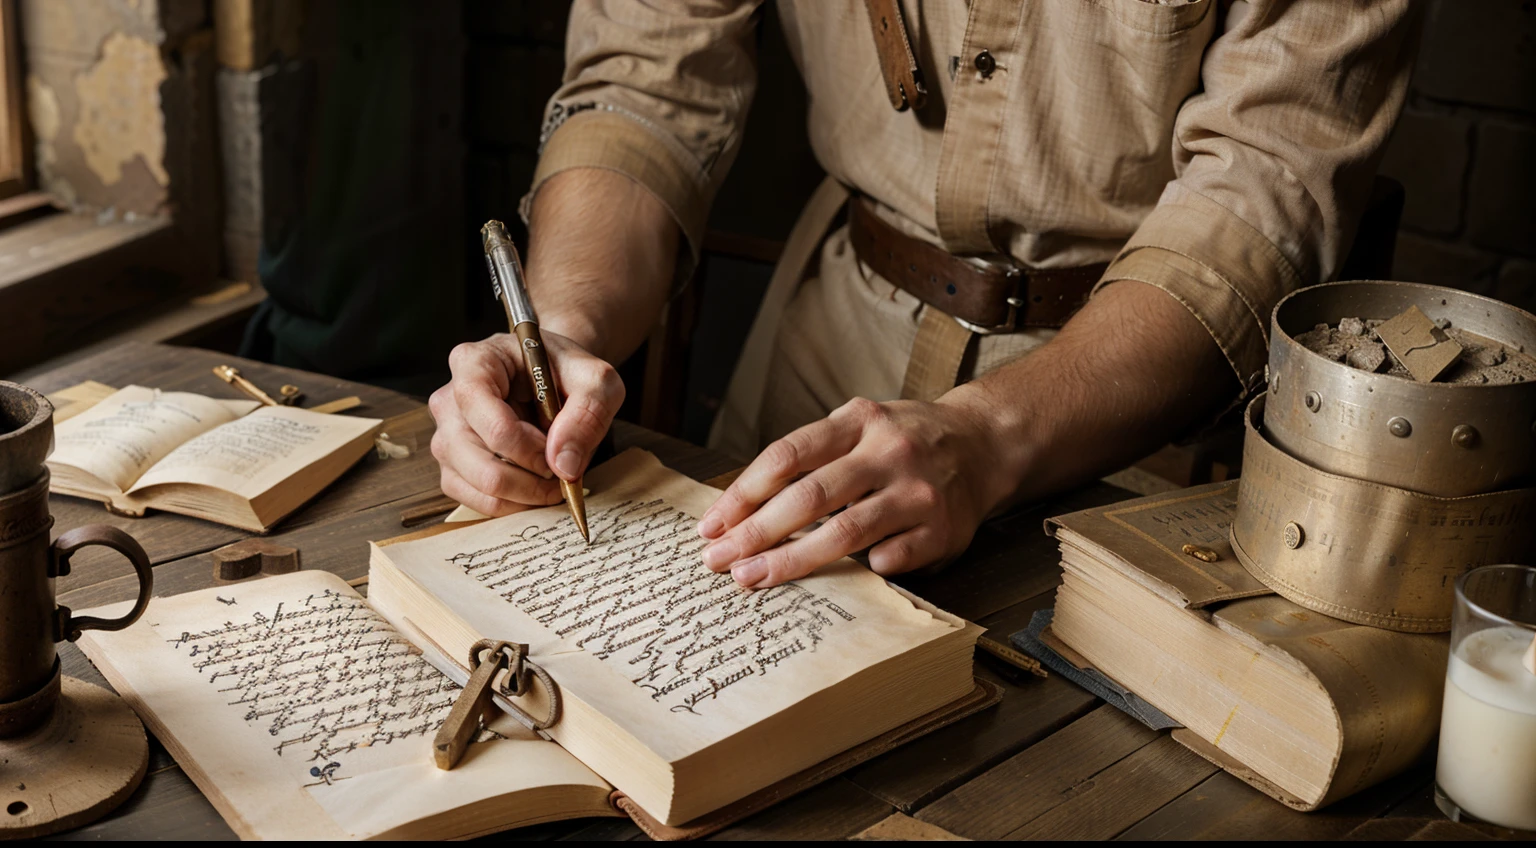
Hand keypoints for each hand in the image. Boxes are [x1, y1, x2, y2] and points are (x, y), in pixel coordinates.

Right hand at [429, 331, 623, 515]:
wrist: (552, 377)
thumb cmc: (568, 373)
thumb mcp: (596, 380)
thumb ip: (588, 413)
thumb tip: (564, 466)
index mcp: (473, 364)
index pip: (493, 423)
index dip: (530, 449)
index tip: (559, 452)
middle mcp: (449, 401)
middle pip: (481, 464)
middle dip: (531, 480)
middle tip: (561, 472)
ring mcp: (446, 436)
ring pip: (479, 487)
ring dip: (525, 494)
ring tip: (552, 477)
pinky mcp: (452, 466)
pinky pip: (476, 501)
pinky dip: (513, 504)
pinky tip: (535, 486)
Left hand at [697, 396, 1015, 587]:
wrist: (983, 444)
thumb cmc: (903, 441)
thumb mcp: (858, 426)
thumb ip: (810, 458)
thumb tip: (740, 512)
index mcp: (859, 421)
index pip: (788, 456)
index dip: (743, 493)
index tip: (712, 526)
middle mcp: (890, 452)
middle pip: (810, 496)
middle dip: (757, 532)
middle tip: (720, 562)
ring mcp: (919, 492)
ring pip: (846, 533)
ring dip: (792, 561)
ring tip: (753, 579)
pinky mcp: (943, 530)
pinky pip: (891, 559)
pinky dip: (862, 571)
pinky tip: (840, 581)